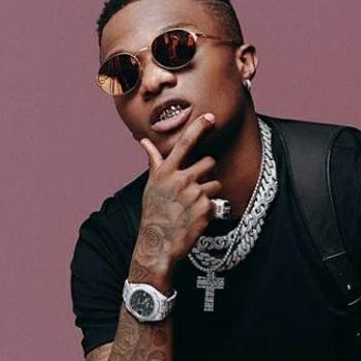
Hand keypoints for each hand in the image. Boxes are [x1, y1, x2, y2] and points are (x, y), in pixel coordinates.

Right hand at [137, 113, 221, 266]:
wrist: (158, 243)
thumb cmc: (154, 212)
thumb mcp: (151, 184)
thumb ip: (154, 161)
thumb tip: (143, 141)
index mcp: (166, 171)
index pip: (185, 143)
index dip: (199, 127)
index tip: (211, 117)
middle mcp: (181, 179)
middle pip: (209, 162)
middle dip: (207, 172)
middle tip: (196, 186)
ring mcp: (195, 194)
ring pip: (215, 183)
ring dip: (209, 192)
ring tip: (194, 204)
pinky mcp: (206, 208)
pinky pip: (216, 201)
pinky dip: (210, 209)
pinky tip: (196, 216)